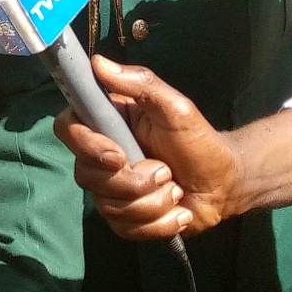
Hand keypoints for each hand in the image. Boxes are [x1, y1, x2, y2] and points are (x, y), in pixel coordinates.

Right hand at [56, 58, 242, 240]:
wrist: (224, 184)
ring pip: (109, 206)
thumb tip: (99, 63)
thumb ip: (141, 83)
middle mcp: (100, 156)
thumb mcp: (176, 107)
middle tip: (166, 171)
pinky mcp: (123, 219)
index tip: (117, 154)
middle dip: (133, 181)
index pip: (67, 128)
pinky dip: (159, 223)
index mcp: (107, 123)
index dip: (85, 145)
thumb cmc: (198, 140)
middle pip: (86, 175)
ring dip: (153, 202)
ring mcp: (109, 190)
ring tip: (175, 189)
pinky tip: (176, 210)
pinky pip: (126, 229)